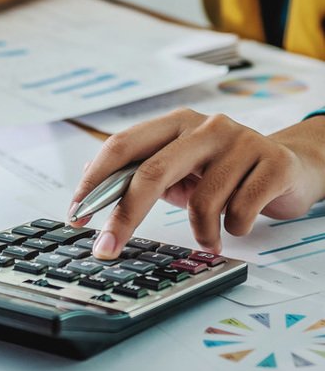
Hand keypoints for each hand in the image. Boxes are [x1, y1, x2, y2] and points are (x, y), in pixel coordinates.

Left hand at [69, 109, 324, 258]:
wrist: (292, 166)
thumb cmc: (225, 170)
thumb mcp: (179, 167)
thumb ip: (139, 169)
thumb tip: (88, 175)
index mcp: (175, 123)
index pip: (123, 146)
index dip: (95, 180)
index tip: (77, 213)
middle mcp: (205, 126)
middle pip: (152, 172)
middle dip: (124, 216)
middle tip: (107, 247)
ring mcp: (241, 141)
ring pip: (202, 201)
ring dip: (201, 232)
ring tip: (209, 238)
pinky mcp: (273, 163)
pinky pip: (240, 211)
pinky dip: (233, 229)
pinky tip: (237, 225)